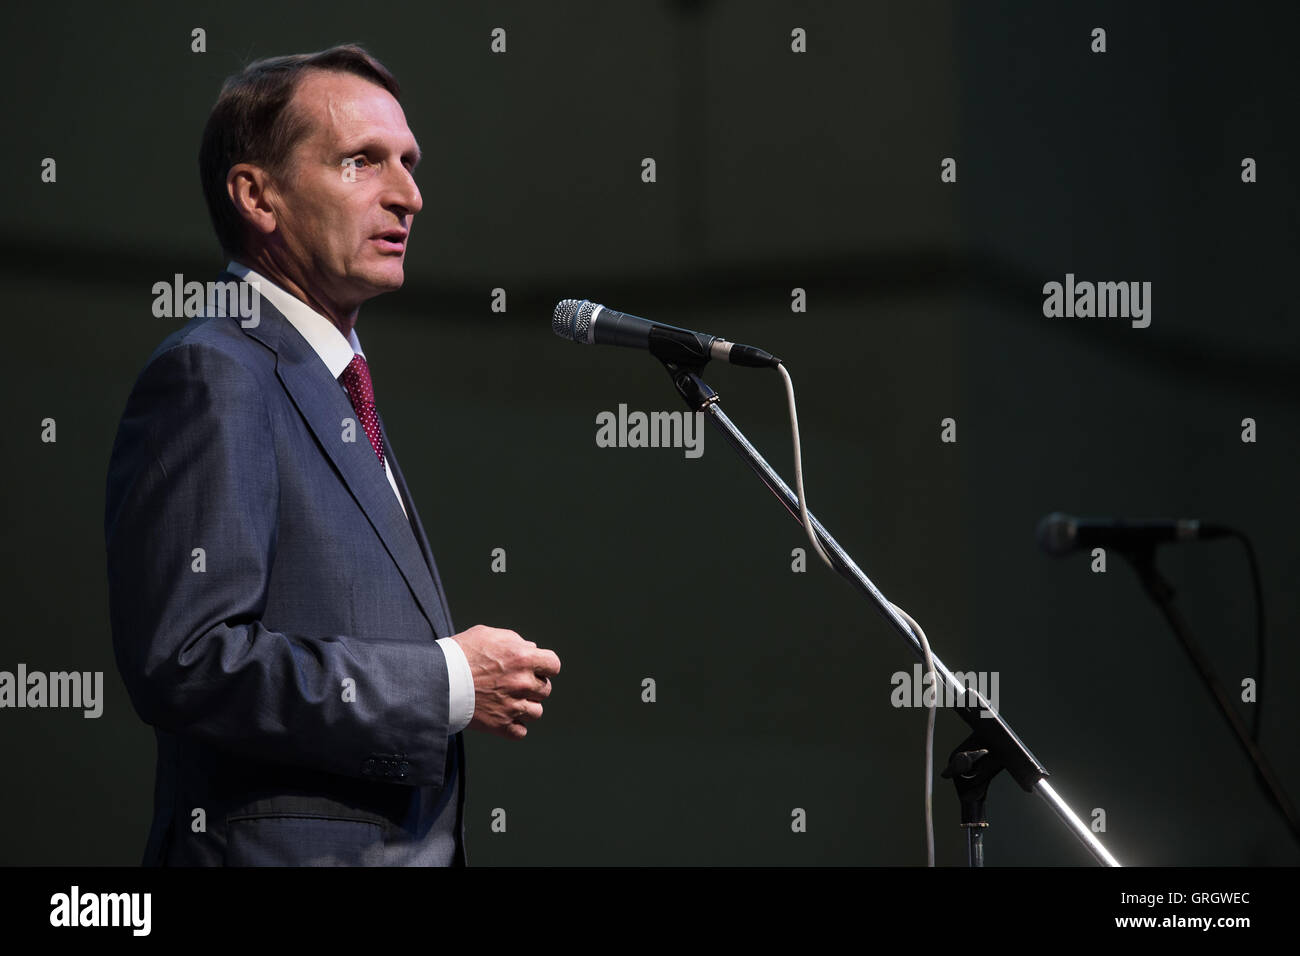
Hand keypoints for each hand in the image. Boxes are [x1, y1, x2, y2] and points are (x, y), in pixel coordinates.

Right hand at [451, 625, 560, 739]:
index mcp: (523, 658)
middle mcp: (523, 683)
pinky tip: (503, 716)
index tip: (535, 668)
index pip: (553, 665)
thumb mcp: (488, 634)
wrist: (437, 679)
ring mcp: (513, 706)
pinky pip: (521, 732)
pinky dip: (514, 726)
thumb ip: (514, 641)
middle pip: (545, 690)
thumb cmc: (461, 652)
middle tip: (513, 683)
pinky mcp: (500, 726)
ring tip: (507, 701)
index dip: (545, 666)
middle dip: (532, 686)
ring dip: (525, 707)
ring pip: (536, 712)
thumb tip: (531, 649)